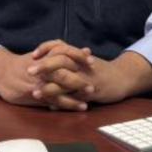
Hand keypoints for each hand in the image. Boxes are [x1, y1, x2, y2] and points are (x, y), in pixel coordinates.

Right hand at [0, 44, 92, 108]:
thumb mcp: (44, 53)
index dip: (79, 56)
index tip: (92, 61)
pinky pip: (52, 100)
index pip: (65, 52)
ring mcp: (39, 83)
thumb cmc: (27, 63)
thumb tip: (87, 50)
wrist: (2, 73)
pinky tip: (78, 107)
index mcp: (45, 56)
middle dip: (79, 80)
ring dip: (75, 96)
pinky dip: (66, 104)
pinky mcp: (34, 95)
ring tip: (88, 100)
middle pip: (63, 73)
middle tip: (93, 86)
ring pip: (59, 89)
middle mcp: (42, 69)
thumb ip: (65, 52)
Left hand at [31, 49, 151, 105]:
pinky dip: (61, 102)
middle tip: (29, 71)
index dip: (45, 48)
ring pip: (65, 82)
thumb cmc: (101, 70)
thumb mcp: (85, 59)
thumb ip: (70, 57)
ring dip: (49, 88)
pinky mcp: (91, 92)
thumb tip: (51, 54)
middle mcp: (81, 65)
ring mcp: (86, 79)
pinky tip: (50, 106)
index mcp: (79, 56)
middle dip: (44, 67)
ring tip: (35, 93)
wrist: (122, 77)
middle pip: (60, 62)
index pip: (60, 46)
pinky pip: (73, 98)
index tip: (33, 54)